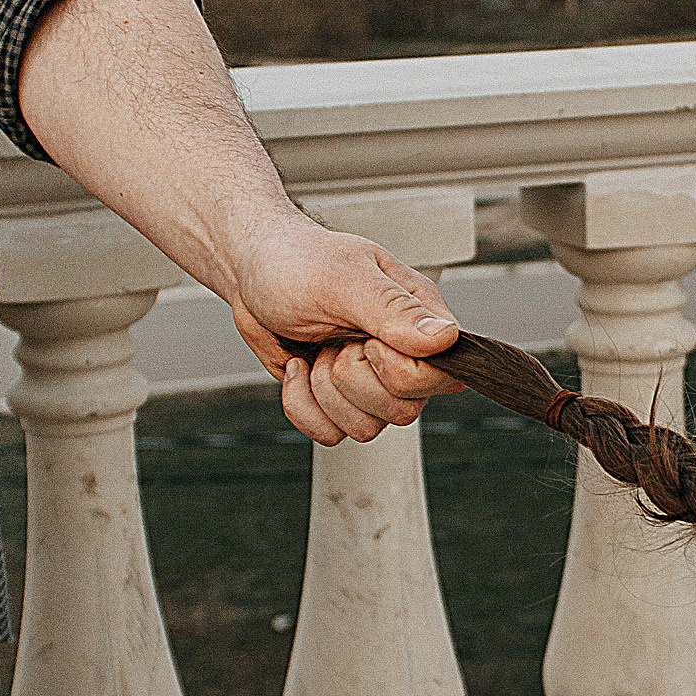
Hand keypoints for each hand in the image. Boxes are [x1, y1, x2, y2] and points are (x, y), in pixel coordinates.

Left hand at [228, 211, 462, 443]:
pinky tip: (299, 366)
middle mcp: (402, 353)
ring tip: (317, 349)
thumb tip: (445, 338)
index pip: (440, 375)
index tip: (366, 341)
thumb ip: (395, 310)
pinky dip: (303, 405)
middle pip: (404, 411)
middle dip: (351, 382)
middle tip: (335, 341)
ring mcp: (371, 380)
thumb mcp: (342, 280)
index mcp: (419, 318)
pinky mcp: (339, 398)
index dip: (398, 372)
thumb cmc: (295, 262)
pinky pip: (332, 433)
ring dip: (324, 392)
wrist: (250, 272)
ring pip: (367, 427)